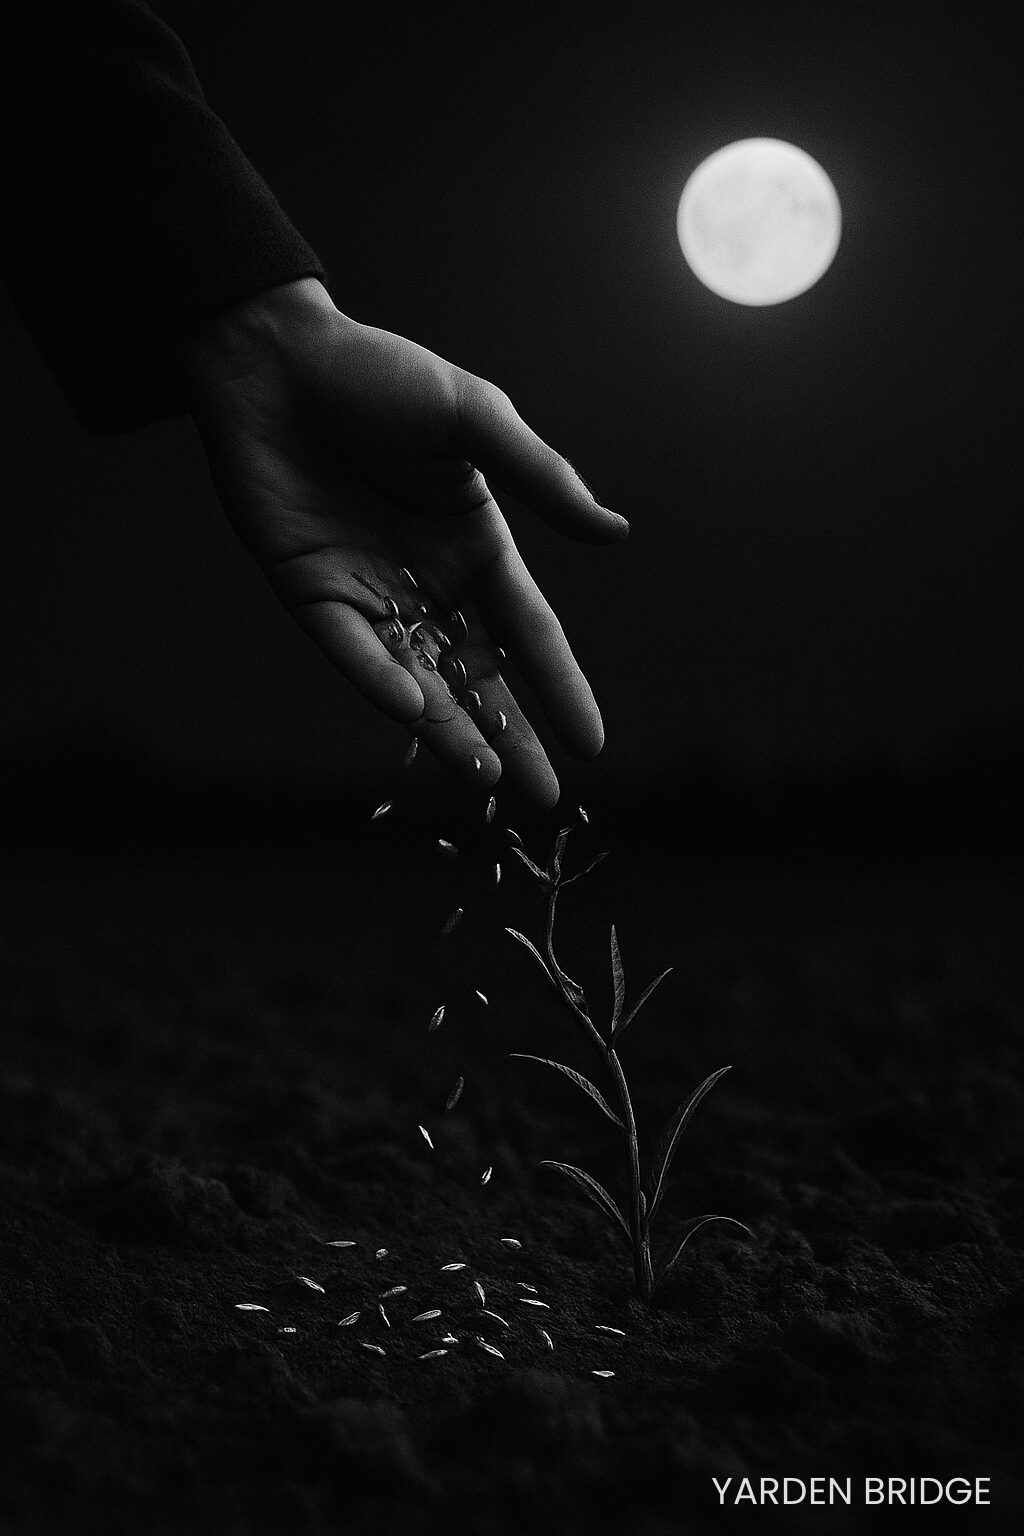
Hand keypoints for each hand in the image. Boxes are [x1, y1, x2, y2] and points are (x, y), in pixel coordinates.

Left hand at [179, 279, 627, 807]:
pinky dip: (379, 681)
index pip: (530, 634)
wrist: (274, 360)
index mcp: (477, 546)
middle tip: (543, 801)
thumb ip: (543, 478)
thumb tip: (616, 535)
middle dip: (513, 737)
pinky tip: (411, 711)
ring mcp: (369, 595)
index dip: (561, 689)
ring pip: (419, 681)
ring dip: (452, 732)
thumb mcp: (474, 419)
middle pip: (480, 677)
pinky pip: (351, 651)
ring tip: (487, 782)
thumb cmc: (378, 376)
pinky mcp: (312, 596)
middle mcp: (428, 583)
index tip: (593, 747)